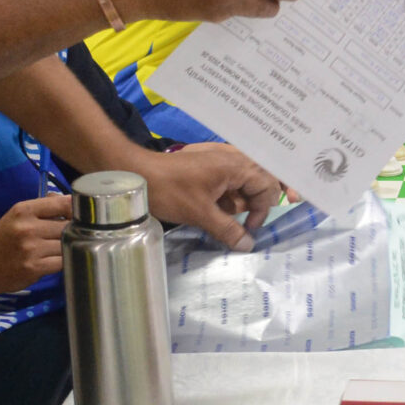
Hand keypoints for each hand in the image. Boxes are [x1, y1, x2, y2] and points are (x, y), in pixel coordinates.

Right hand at [0, 193, 72, 299]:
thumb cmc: (3, 239)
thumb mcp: (17, 216)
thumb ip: (43, 207)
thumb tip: (70, 200)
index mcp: (23, 210)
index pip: (61, 203)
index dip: (76, 209)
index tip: (82, 214)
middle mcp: (27, 228)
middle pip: (68, 225)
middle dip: (74, 230)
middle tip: (75, 233)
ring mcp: (31, 249)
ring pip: (67, 244)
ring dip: (70, 246)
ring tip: (65, 246)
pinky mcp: (35, 268)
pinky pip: (62, 261)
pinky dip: (65, 260)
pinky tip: (58, 258)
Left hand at [144, 142, 285, 251]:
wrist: (137, 173)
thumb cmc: (170, 191)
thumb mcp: (200, 214)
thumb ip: (228, 230)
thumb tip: (248, 245)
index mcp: (235, 165)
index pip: (267, 185)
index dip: (263, 209)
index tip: (249, 228)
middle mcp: (232, 158)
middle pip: (261, 179)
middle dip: (260, 202)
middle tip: (252, 222)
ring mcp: (220, 160)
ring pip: (245, 181)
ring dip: (245, 200)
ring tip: (236, 218)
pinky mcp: (209, 166)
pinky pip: (230, 180)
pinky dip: (231, 196)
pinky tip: (222, 211)